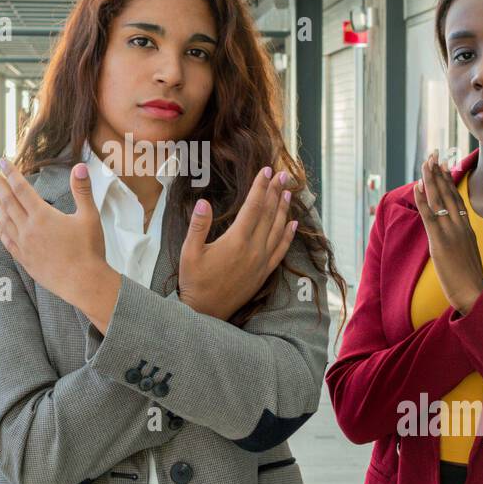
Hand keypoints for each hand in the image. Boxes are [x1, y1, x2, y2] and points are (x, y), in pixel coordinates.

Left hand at [0, 157, 118, 327]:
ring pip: (5, 221)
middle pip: (8, 202)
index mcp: (43, 216)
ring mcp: (24, 245)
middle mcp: (29, 229)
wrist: (84, 283)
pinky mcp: (25, 260)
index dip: (10, 173)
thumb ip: (82, 190)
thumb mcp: (89, 216)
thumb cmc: (89, 250)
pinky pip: (7, 242)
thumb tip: (80, 166)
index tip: (1, 161)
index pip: (21, 189)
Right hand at [178, 166, 297, 319]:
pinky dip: (289, 235)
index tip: (265, 171)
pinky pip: (281, 250)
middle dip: (275, 192)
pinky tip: (293, 224)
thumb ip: (198, 226)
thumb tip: (203, 202)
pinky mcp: (264, 273)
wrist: (205, 312)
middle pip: (269, 214)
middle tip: (282, 174)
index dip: (260, 187)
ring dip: (284, 209)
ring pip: (278, 230)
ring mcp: (261, 262)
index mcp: (236, 241)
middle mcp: (253, 250)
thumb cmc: (194, 281)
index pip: (253, 207)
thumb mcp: (189, 252)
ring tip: (288, 192)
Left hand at [411, 150, 482, 315]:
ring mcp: (451, 233)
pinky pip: (430, 216)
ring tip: (426, 162)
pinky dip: (423, 200)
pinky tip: (417, 186)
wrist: (474, 296)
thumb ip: (460, 242)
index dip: (449, 181)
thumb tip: (450, 238)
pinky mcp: (440, 243)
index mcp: (467, 229)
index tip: (443, 165)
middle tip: (433, 154)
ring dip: (431, 179)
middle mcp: (461, 227)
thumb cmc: (470, 281)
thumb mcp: (467, 255)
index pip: (457, 199)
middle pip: (449, 193)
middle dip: (439, 173)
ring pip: (440, 200)